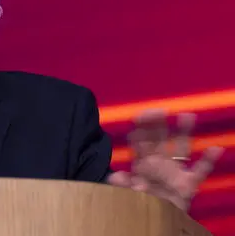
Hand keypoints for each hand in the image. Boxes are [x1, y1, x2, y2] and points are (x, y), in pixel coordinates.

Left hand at [107, 109, 223, 210]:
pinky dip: (209, 160)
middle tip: (158, 110)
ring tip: (187, 116)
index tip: (138, 118)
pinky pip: (201, 170)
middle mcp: (159, 164)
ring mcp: (175, 172)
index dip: (139, 132)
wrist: (158, 219)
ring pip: (180, 148)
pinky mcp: (189, 184)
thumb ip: (124, 185)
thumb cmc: (143, 202)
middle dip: (158, 126)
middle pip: (159, 141)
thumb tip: (114, 177)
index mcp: (143, 165)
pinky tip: (216, 149)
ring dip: (184, 132)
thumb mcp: (129, 195)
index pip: (140, 145)